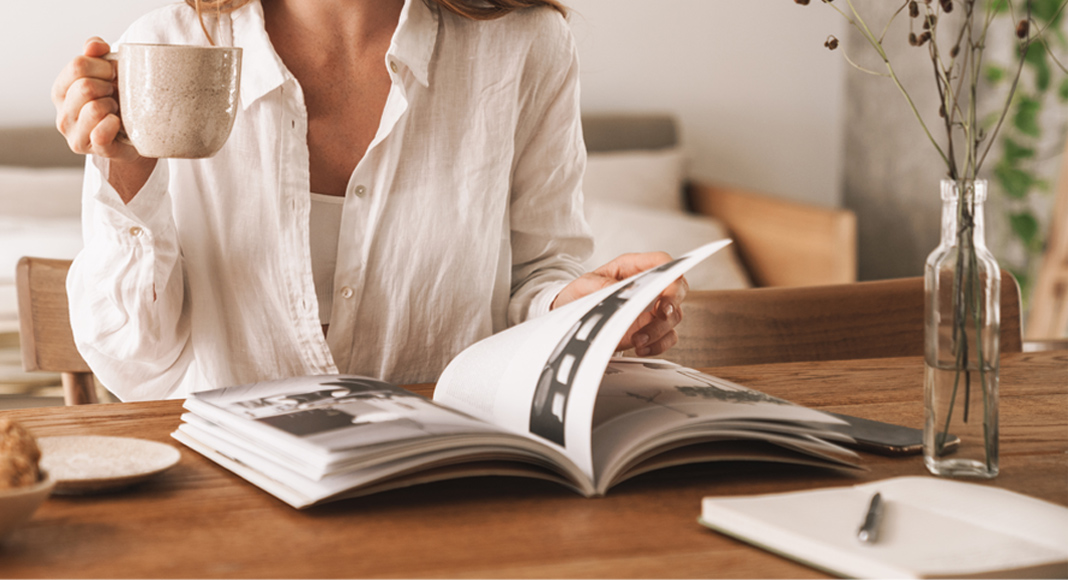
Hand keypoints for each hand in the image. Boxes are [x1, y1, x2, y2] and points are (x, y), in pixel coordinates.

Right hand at [53, 37, 136, 160]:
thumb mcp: (105, 75)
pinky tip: (118, 122)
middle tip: (116, 94)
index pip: (78, 65)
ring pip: (94, 108)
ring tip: (117, 110)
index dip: (103, 66)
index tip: (113, 75)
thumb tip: (95, 45)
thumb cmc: (118, 102)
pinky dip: (114, 124)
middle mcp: (62, 115)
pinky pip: (101, 133)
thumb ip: (96, 54)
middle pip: (85, 86)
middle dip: (108, 86)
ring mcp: (76, 135)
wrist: (136, 137)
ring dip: (113, 105)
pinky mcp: (94, 150)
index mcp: (61, 91)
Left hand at [553, 252, 687, 356]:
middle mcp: (648, 287)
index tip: (666, 289)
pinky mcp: (650, 329)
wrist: (570, 315)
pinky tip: (642, 348)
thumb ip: (601, 285)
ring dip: (659, 330)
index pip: (662, 262)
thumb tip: (621, 290)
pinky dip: (659, 345)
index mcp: (633, 268)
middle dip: (672, 303)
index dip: (671, 272)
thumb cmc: (580, 294)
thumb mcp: (584, 285)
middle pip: (677, 289)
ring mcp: (651, 308)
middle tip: (660, 315)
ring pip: (674, 316)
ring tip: (637, 340)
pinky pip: (668, 337)